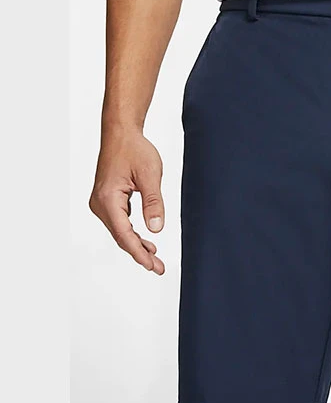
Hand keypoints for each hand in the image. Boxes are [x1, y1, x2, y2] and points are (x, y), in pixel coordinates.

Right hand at [89, 128, 165, 274]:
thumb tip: (156, 229)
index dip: (139, 252)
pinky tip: (146, 242)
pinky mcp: (107, 201)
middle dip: (139, 254)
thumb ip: (153, 203)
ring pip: (120, 232)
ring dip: (136, 245)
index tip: (152, 265)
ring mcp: (101, 203)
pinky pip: (120, 223)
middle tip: (158, 268)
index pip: (124, 233)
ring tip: (155, 259)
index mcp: (108, 199)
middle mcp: (100, 204)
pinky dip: (133, 234)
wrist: (121, 134)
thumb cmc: (134, 150)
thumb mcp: (150, 175)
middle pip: (121, 237)